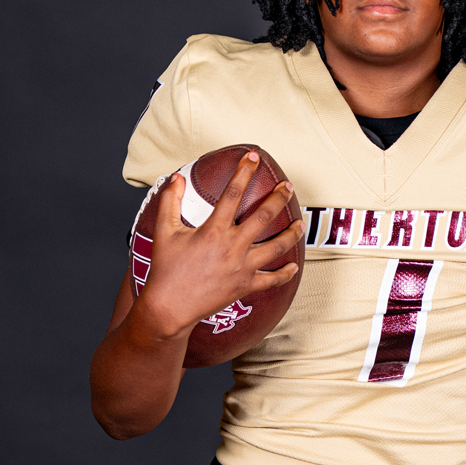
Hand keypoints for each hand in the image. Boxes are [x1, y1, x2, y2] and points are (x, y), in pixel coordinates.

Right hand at [130, 153, 302, 343]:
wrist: (169, 308)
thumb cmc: (165, 269)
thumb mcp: (165, 231)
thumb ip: (170, 200)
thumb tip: (176, 177)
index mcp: (214, 230)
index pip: (233, 193)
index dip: (244, 171)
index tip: (253, 157)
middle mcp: (233, 247)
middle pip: (264, 216)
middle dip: (279, 197)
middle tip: (287, 186)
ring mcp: (242, 268)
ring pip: (276, 247)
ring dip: (291, 233)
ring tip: (300, 222)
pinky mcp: (245, 286)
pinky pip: (272, 280)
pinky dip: (285, 273)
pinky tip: (294, 265)